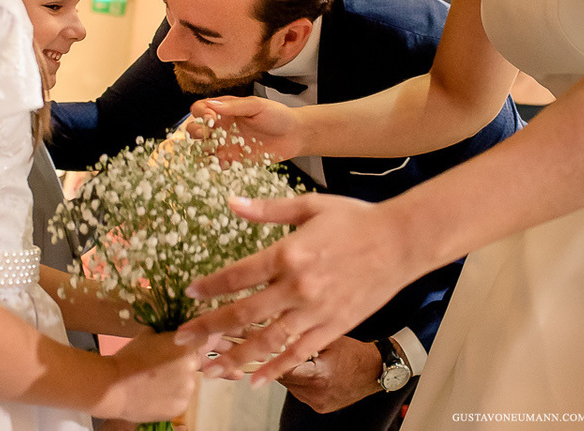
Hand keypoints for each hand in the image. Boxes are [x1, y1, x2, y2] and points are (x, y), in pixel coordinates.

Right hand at [96, 330, 205, 421]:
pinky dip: (172, 397)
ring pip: (188, 382)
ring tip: (157, 382)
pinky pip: (181, 399)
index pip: (202, 340)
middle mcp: (192, 368)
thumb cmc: (129, 356)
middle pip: (194, 363)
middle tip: (163, 366)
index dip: (191, 343)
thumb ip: (166, 333)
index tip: (180, 347)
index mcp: (186, 346)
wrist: (113, 386)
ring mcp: (187, 389)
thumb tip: (172, 332)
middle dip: (183, 363)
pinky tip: (156, 394)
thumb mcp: (149, 334)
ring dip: (178, 381)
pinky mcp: (180, 407)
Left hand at [175, 193, 412, 384]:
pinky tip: (252, 380)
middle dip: (209, 329)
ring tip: (208, 369)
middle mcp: (298, 288)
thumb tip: (231, 203)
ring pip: (266, 342)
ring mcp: (316, 312)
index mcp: (289, 254)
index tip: (189, 295)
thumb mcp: (310, 206)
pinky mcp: (333, 327)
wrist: (401, 241)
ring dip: (233, 358)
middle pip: (244, 314)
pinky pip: (298, 353)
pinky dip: (274, 369)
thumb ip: (268, 210)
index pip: (238, 275)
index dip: (210, 287)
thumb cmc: (355, 219)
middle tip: (182, 340)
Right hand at [188, 96, 304, 161]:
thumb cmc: (277, 115)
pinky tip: (222, 164)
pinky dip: (214, 166)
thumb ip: (235, 106)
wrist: (294, 135)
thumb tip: (212, 105)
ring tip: (211, 151)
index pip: (200, 109)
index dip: (200, 113)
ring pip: (202, 149)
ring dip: (201, 151)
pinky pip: (216, 165)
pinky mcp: (232, 161)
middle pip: (195, 130)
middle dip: (196, 132)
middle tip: (208, 134)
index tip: (210, 117)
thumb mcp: (257, 106)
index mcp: (224, 110)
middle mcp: (221, 127)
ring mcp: (225, 145)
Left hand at [278, 336, 382, 413]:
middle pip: (285, 379)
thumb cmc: (354, 353)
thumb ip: (303, 338)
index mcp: (318, 374)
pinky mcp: (320, 408)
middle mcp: (317, 392)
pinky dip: (301, 383)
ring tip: (304, 362)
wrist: (374, 371)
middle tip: (285, 351)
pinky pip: (301, 394)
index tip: (267, 351)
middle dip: (282, 365)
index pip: (284, 370)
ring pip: (291, 388)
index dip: (274, 359)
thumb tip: (281, 334)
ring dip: (291, 375)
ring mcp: (318, 402)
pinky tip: (312, 372)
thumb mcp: (328, 339)